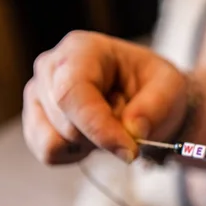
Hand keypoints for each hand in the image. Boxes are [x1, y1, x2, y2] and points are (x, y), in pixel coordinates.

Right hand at [22, 30, 187, 164]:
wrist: (147, 99)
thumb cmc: (154, 87)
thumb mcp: (170, 89)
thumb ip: (155, 107)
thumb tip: (132, 130)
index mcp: (82, 50)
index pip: (73, 93)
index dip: (99, 128)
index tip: (130, 151)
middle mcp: (51, 68)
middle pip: (66, 124)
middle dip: (104, 138)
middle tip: (128, 123)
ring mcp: (38, 95)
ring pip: (54, 142)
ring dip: (90, 146)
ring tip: (108, 125)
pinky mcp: (36, 122)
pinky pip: (49, 154)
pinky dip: (76, 155)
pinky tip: (93, 138)